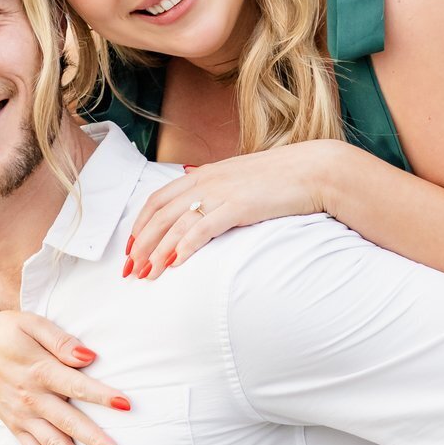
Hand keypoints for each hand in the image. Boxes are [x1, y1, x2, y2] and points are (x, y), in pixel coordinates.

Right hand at [0, 308, 130, 444]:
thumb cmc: (6, 332)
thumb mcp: (32, 324)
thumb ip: (60, 341)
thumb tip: (88, 356)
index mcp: (39, 369)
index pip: (75, 384)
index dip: (101, 395)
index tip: (126, 405)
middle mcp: (30, 397)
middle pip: (66, 421)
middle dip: (92, 439)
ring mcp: (21, 415)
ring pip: (51, 443)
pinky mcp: (14, 425)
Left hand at [125, 143, 333, 278]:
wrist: (314, 169)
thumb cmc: (280, 178)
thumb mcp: (239, 180)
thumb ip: (216, 191)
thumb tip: (198, 204)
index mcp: (203, 174)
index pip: (157, 199)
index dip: (139, 225)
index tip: (130, 248)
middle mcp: (206, 181)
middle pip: (159, 215)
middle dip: (140, 244)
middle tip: (130, 270)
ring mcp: (221, 192)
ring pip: (176, 224)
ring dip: (157, 252)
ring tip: (147, 274)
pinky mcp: (239, 206)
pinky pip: (204, 228)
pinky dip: (185, 246)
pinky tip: (175, 263)